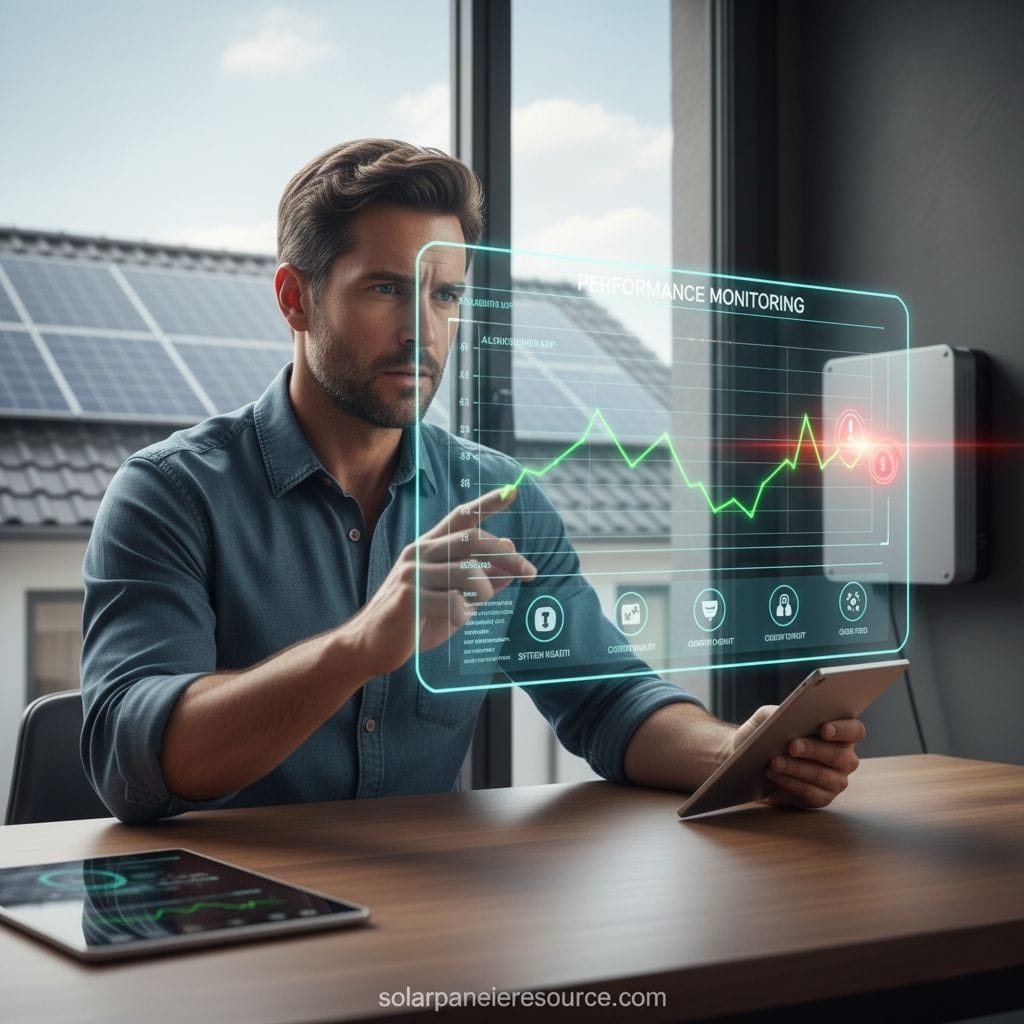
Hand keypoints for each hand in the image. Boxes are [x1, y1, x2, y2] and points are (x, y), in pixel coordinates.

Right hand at [341, 487, 535, 676]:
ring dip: (484, 591)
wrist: (370, 645)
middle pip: (473, 540)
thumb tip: (510, 562)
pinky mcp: (409, 598)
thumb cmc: (415, 621)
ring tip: (475, 606)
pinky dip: (464, 614)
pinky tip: (454, 620)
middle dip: (508, 556)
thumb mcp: (453, 597)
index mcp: (429, 547)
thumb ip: (479, 580)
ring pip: (469, 571)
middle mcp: (420, 553)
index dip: (488, 504)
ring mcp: (413, 574)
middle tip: (530, 572)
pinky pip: (455, 602)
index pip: (461, 517)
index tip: (512, 491)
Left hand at [733, 706, 865, 808]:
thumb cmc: (769, 733)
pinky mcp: (821, 798)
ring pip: (823, 776)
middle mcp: (844, 759)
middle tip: (792, 746)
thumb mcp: (770, 716)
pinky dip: (790, 783)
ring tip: (775, 762)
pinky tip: (774, 775)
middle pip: (839, 755)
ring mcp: (836, 781)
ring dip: (797, 768)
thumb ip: (778, 713)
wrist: (754, 759)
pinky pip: (810, 793)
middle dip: (813, 749)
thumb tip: (783, 717)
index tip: (824, 729)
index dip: (843, 729)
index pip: (855, 730)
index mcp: (840, 734)